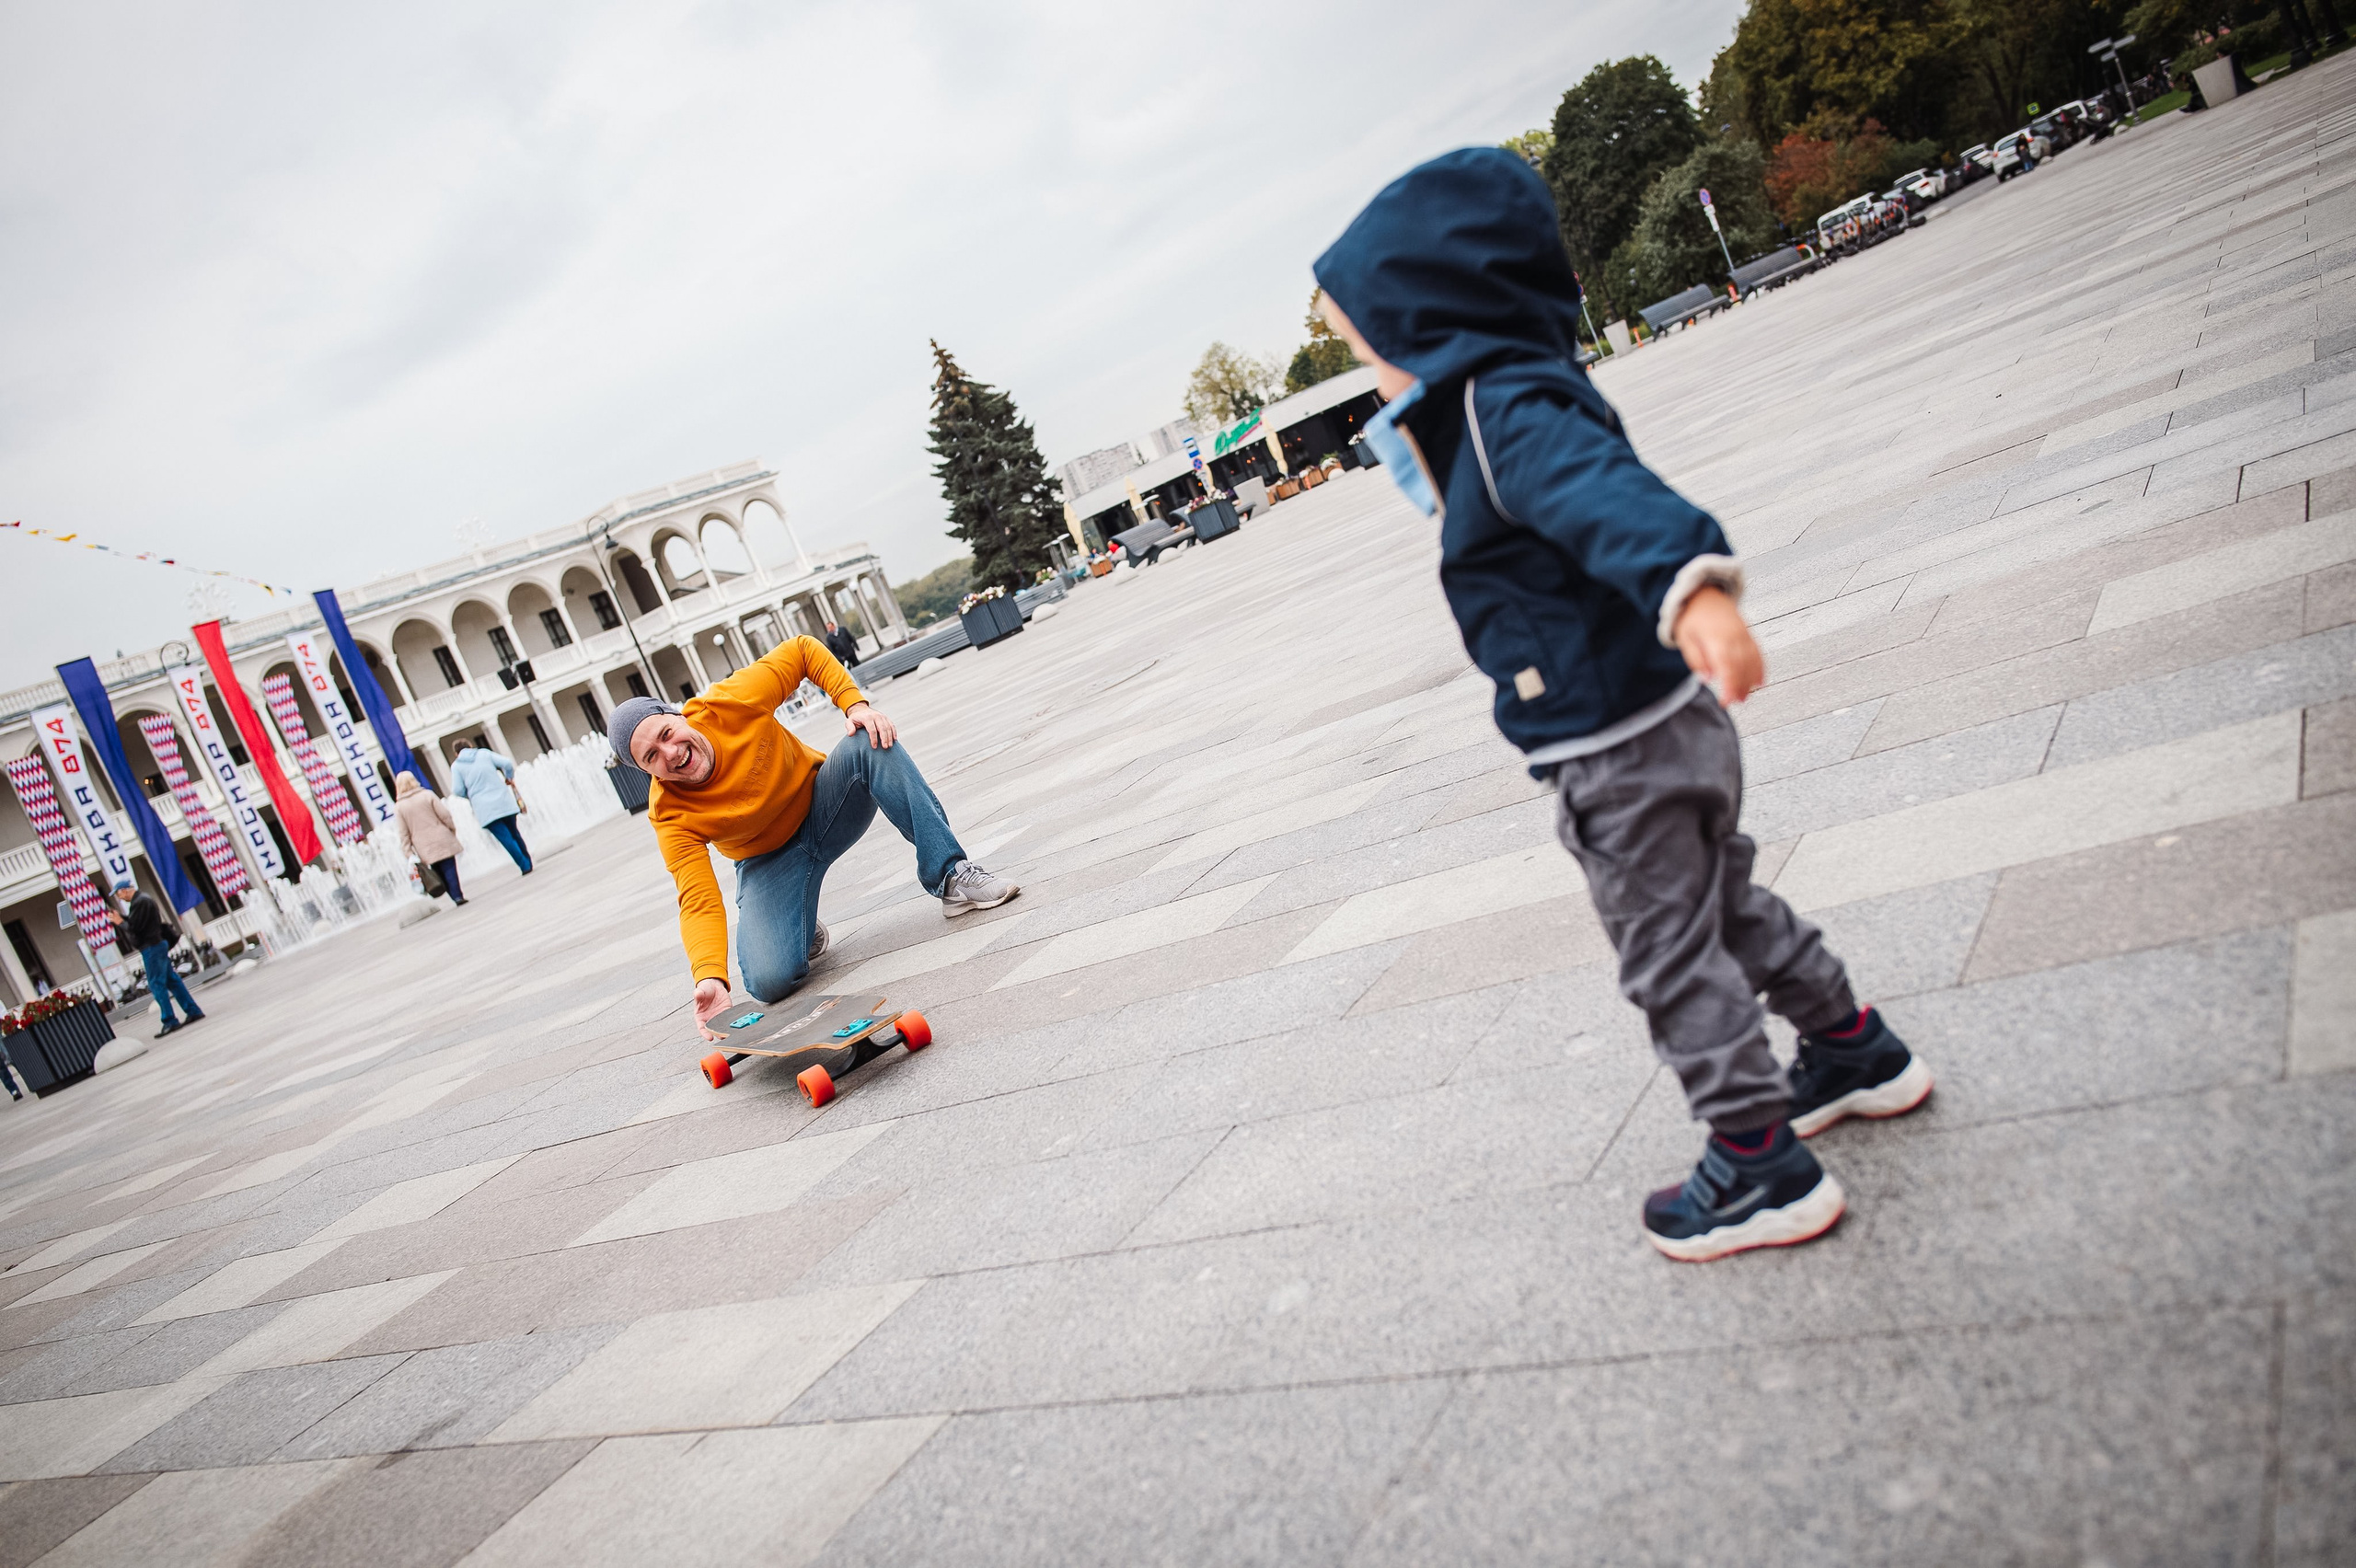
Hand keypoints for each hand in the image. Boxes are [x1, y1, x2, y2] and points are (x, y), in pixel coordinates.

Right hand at [692, 978, 732, 1040]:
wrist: (713, 986)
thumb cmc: (704, 991)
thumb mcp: (700, 991)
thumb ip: (698, 994)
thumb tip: (697, 994)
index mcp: (701, 1017)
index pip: (702, 1028)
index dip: (705, 1034)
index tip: (709, 1038)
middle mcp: (710, 1018)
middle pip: (714, 1029)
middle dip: (718, 1034)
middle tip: (722, 1037)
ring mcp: (719, 1016)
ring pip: (723, 1025)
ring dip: (726, 1030)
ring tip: (730, 1033)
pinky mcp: (727, 1011)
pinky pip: (730, 1017)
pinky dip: (733, 1021)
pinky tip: (735, 1023)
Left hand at [845, 702, 895, 748]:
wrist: (861, 710)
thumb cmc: (855, 719)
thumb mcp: (849, 722)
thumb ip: (849, 727)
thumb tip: (850, 734)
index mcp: (867, 717)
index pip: (872, 729)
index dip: (874, 739)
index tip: (874, 747)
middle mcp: (876, 716)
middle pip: (882, 728)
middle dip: (884, 739)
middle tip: (885, 748)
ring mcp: (882, 717)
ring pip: (888, 727)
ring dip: (890, 737)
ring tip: (889, 746)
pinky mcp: (886, 718)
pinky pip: (892, 725)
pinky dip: (894, 732)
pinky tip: (894, 740)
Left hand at [1673, 586, 1765, 705]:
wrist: (1704, 594)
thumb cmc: (1692, 617)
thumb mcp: (1685, 638)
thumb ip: (1696, 660)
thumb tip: (1707, 679)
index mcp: (1717, 639)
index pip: (1727, 667)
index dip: (1729, 686)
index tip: (1726, 701)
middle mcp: (1734, 637)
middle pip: (1742, 667)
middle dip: (1740, 686)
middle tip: (1736, 702)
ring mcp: (1743, 635)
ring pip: (1753, 661)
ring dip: (1751, 680)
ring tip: (1746, 696)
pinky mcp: (1748, 634)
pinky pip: (1758, 652)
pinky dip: (1760, 667)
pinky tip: (1759, 681)